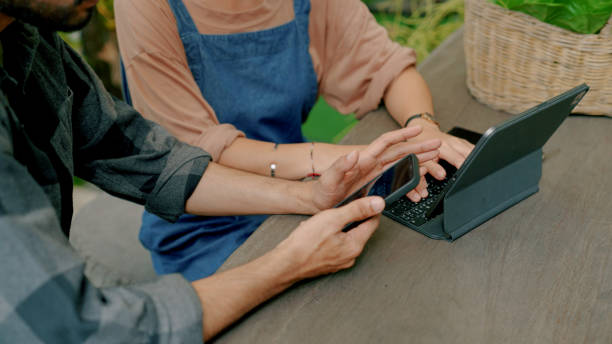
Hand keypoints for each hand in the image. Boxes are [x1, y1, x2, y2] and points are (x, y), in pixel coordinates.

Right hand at [276, 196, 384, 279]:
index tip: (362, 199)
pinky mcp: (329, 264)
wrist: (286, 264)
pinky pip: (335, 245)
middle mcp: (351, 256)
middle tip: (334, 211)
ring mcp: (340, 262)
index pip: (373, 222)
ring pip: (345, 237)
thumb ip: (357, 210)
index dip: (369, 208)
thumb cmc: (305, 243)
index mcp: (355, 245)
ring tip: (321, 222)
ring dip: (336, 226)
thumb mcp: (333, 218)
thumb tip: (378, 204)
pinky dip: (328, 236)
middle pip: (359, 230)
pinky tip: (315, 233)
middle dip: (349, 217)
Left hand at [310, 126, 440, 210]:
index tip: (417, 130)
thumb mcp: (329, 178)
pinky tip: (421, 178)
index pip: (385, 143)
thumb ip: (341, 166)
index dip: (402, 135)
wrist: (319, 202)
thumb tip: (354, 154)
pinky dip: (411, 179)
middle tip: (436, 144)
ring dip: (419, 160)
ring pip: (402, 164)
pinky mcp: (376, 186)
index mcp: (363, 160)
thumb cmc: (322, 190)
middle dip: (419, 147)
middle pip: (400, 152)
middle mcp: (372, 165)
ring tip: (434, 157)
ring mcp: (375, 175)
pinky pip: (397, 179)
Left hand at [405, 119, 473, 201]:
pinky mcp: (462, 142)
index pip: (458, 159)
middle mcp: (454, 142)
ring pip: (473, 150)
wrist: (423, 130)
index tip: (468, 175)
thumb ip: (431, 168)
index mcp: (444, 146)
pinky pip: (472, 149)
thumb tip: (442, 176)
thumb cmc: (420, 144)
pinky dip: (476, 155)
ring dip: (478, 159)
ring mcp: (459, 141)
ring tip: (482, 170)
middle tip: (478, 175)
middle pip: (470, 154)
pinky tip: (479, 162)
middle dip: (475, 164)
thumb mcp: (421, 157)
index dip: (464, 167)